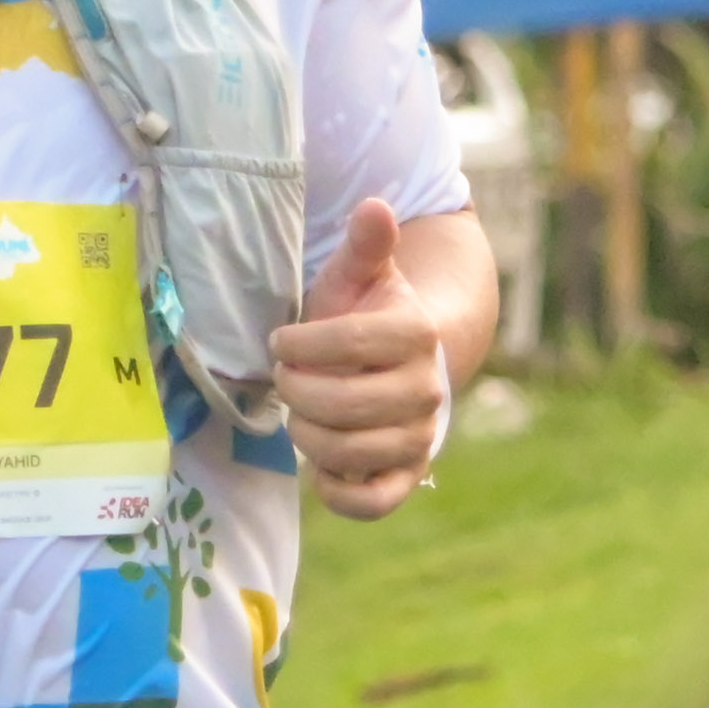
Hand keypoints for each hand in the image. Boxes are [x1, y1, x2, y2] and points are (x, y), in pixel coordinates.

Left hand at [272, 197, 447, 518]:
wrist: (409, 365)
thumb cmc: (368, 315)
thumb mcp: (363, 275)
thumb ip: (366, 244)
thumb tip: (375, 205)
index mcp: (415, 334)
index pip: (350, 342)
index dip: (302, 345)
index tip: (281, 342)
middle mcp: (427, 390)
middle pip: (342, 404)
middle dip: (297, 391)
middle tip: (286, 378)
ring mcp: (419, 438)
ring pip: (348, 452)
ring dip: (307, 434)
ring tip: (299, 411)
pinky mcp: (408, 476)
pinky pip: (370, 503)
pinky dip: (335, 489)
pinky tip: (320, 463)